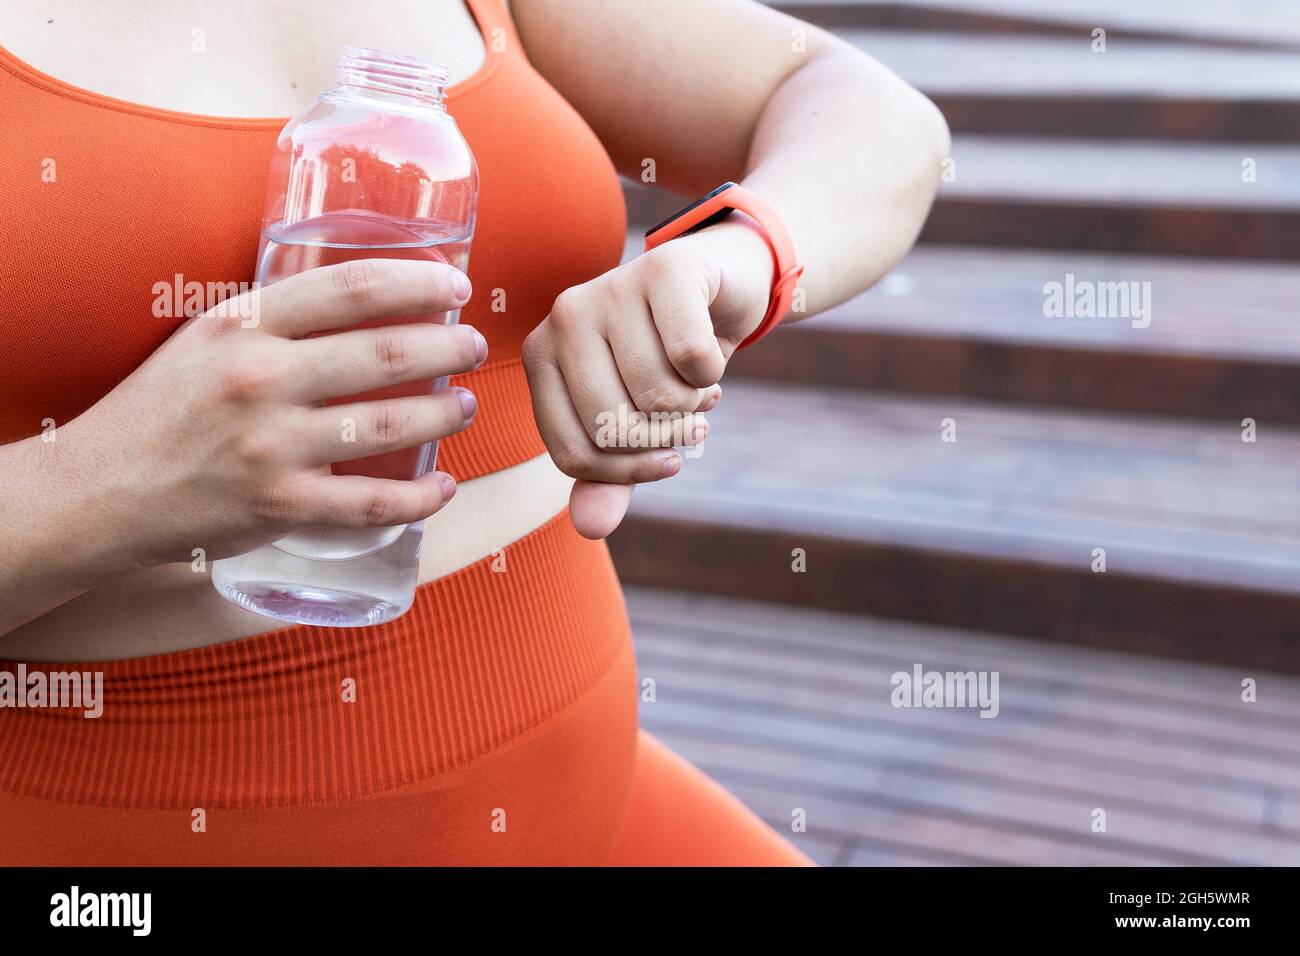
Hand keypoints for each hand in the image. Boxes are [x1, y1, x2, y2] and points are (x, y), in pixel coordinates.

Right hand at [62, 258, 485, 568]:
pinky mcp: (281, 506)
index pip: (353, 288)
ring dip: (443, 414)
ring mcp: (272, 447)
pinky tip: (444, 487)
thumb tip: (366, 301)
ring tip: (465, 405)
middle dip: (448, 345)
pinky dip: (420, 498)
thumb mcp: (208, 337)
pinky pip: (372, 504)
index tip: (455, 284)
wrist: (104, 489)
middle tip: (473, 345)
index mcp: (244, 326)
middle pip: (386, 353)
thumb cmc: (164, 407)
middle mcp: (261, 381)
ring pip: (389, 424)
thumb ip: (276, 318)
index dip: (419, 281)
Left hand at [522, 218, 774, 537]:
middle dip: (664, 440)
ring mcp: (610, 286)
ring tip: (699, 390)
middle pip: (611, 426)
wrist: (718, 285)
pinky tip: (711, 358)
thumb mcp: (634, 422)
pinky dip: (713, 372)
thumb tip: (591, 528)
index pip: (572, 452)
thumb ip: (609, 477)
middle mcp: (564, 317)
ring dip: (694, 407)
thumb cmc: (664, 359)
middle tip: (688, 424)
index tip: (665, 464)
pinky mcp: (664, 268)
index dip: (625, 474)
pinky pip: (692, 356)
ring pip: (656, 393)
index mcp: (542, 356)